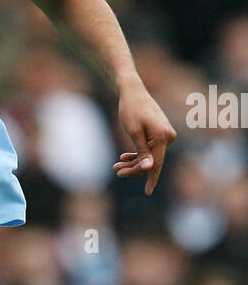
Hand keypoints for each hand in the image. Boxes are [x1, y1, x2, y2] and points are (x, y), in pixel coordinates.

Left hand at [114, 80, 176, 194]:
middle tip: (116, 170)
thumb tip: (150, 168)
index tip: (148, 192)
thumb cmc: (131, 110)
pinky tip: (124, 157)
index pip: (157, 163)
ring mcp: (165, 135)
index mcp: (163, 137)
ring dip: (134, 162)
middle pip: (152, 160)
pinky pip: (150, 149)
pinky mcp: (159, 134)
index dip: (151, 178)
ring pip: (149, 156)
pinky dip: (137, 154)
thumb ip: (143, 151)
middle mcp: (168, 136)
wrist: (132, 91)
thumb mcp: (134, 132)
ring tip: (116, 166)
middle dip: (134, 168)